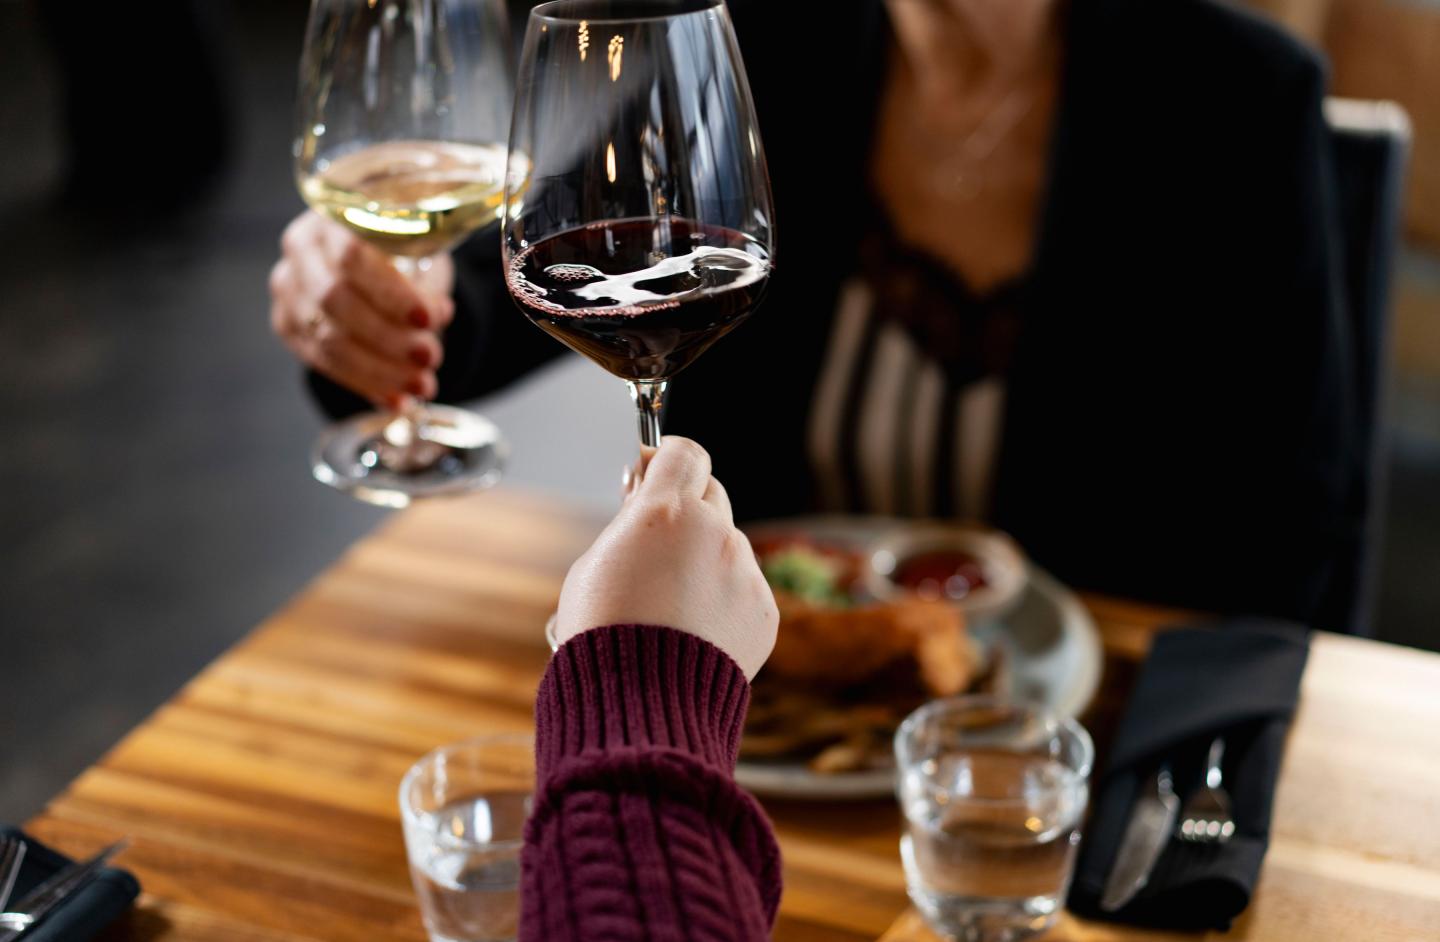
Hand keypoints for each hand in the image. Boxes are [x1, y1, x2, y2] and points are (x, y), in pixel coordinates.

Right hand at [269, 211, 456, 407]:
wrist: (373, 258)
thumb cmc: (401, 246)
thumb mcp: (422, 246)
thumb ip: (425, 278)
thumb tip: (436, 314)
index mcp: (333, 215)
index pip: (353, 255)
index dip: (391, 292)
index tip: (429, 319)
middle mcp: (300, 248)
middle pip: (335, 300)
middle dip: (388, 338)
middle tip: (430, 358)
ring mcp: (288, 288)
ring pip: (327, 339)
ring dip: (379, 370)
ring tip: (422, 385)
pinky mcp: (287, 324)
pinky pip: (322, 363)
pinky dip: (365, 385)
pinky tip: (397, 398)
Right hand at [554, 437, 778, 679]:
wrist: (639, 702)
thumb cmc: (603, 634)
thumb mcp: (593, 562)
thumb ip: (629, 525)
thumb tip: (644, 503)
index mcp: (665, 512)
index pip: (683, 452)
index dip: (668, 459)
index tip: (655, 473)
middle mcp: (714, 532)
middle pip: (711, 492)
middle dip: (688, 508)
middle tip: (659, 541)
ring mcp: (745, 571)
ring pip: (728, 544)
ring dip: (705, 559)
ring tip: (670, 606)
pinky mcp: (764, 610)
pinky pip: (743, 588)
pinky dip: (723, 600)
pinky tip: (694, 631)